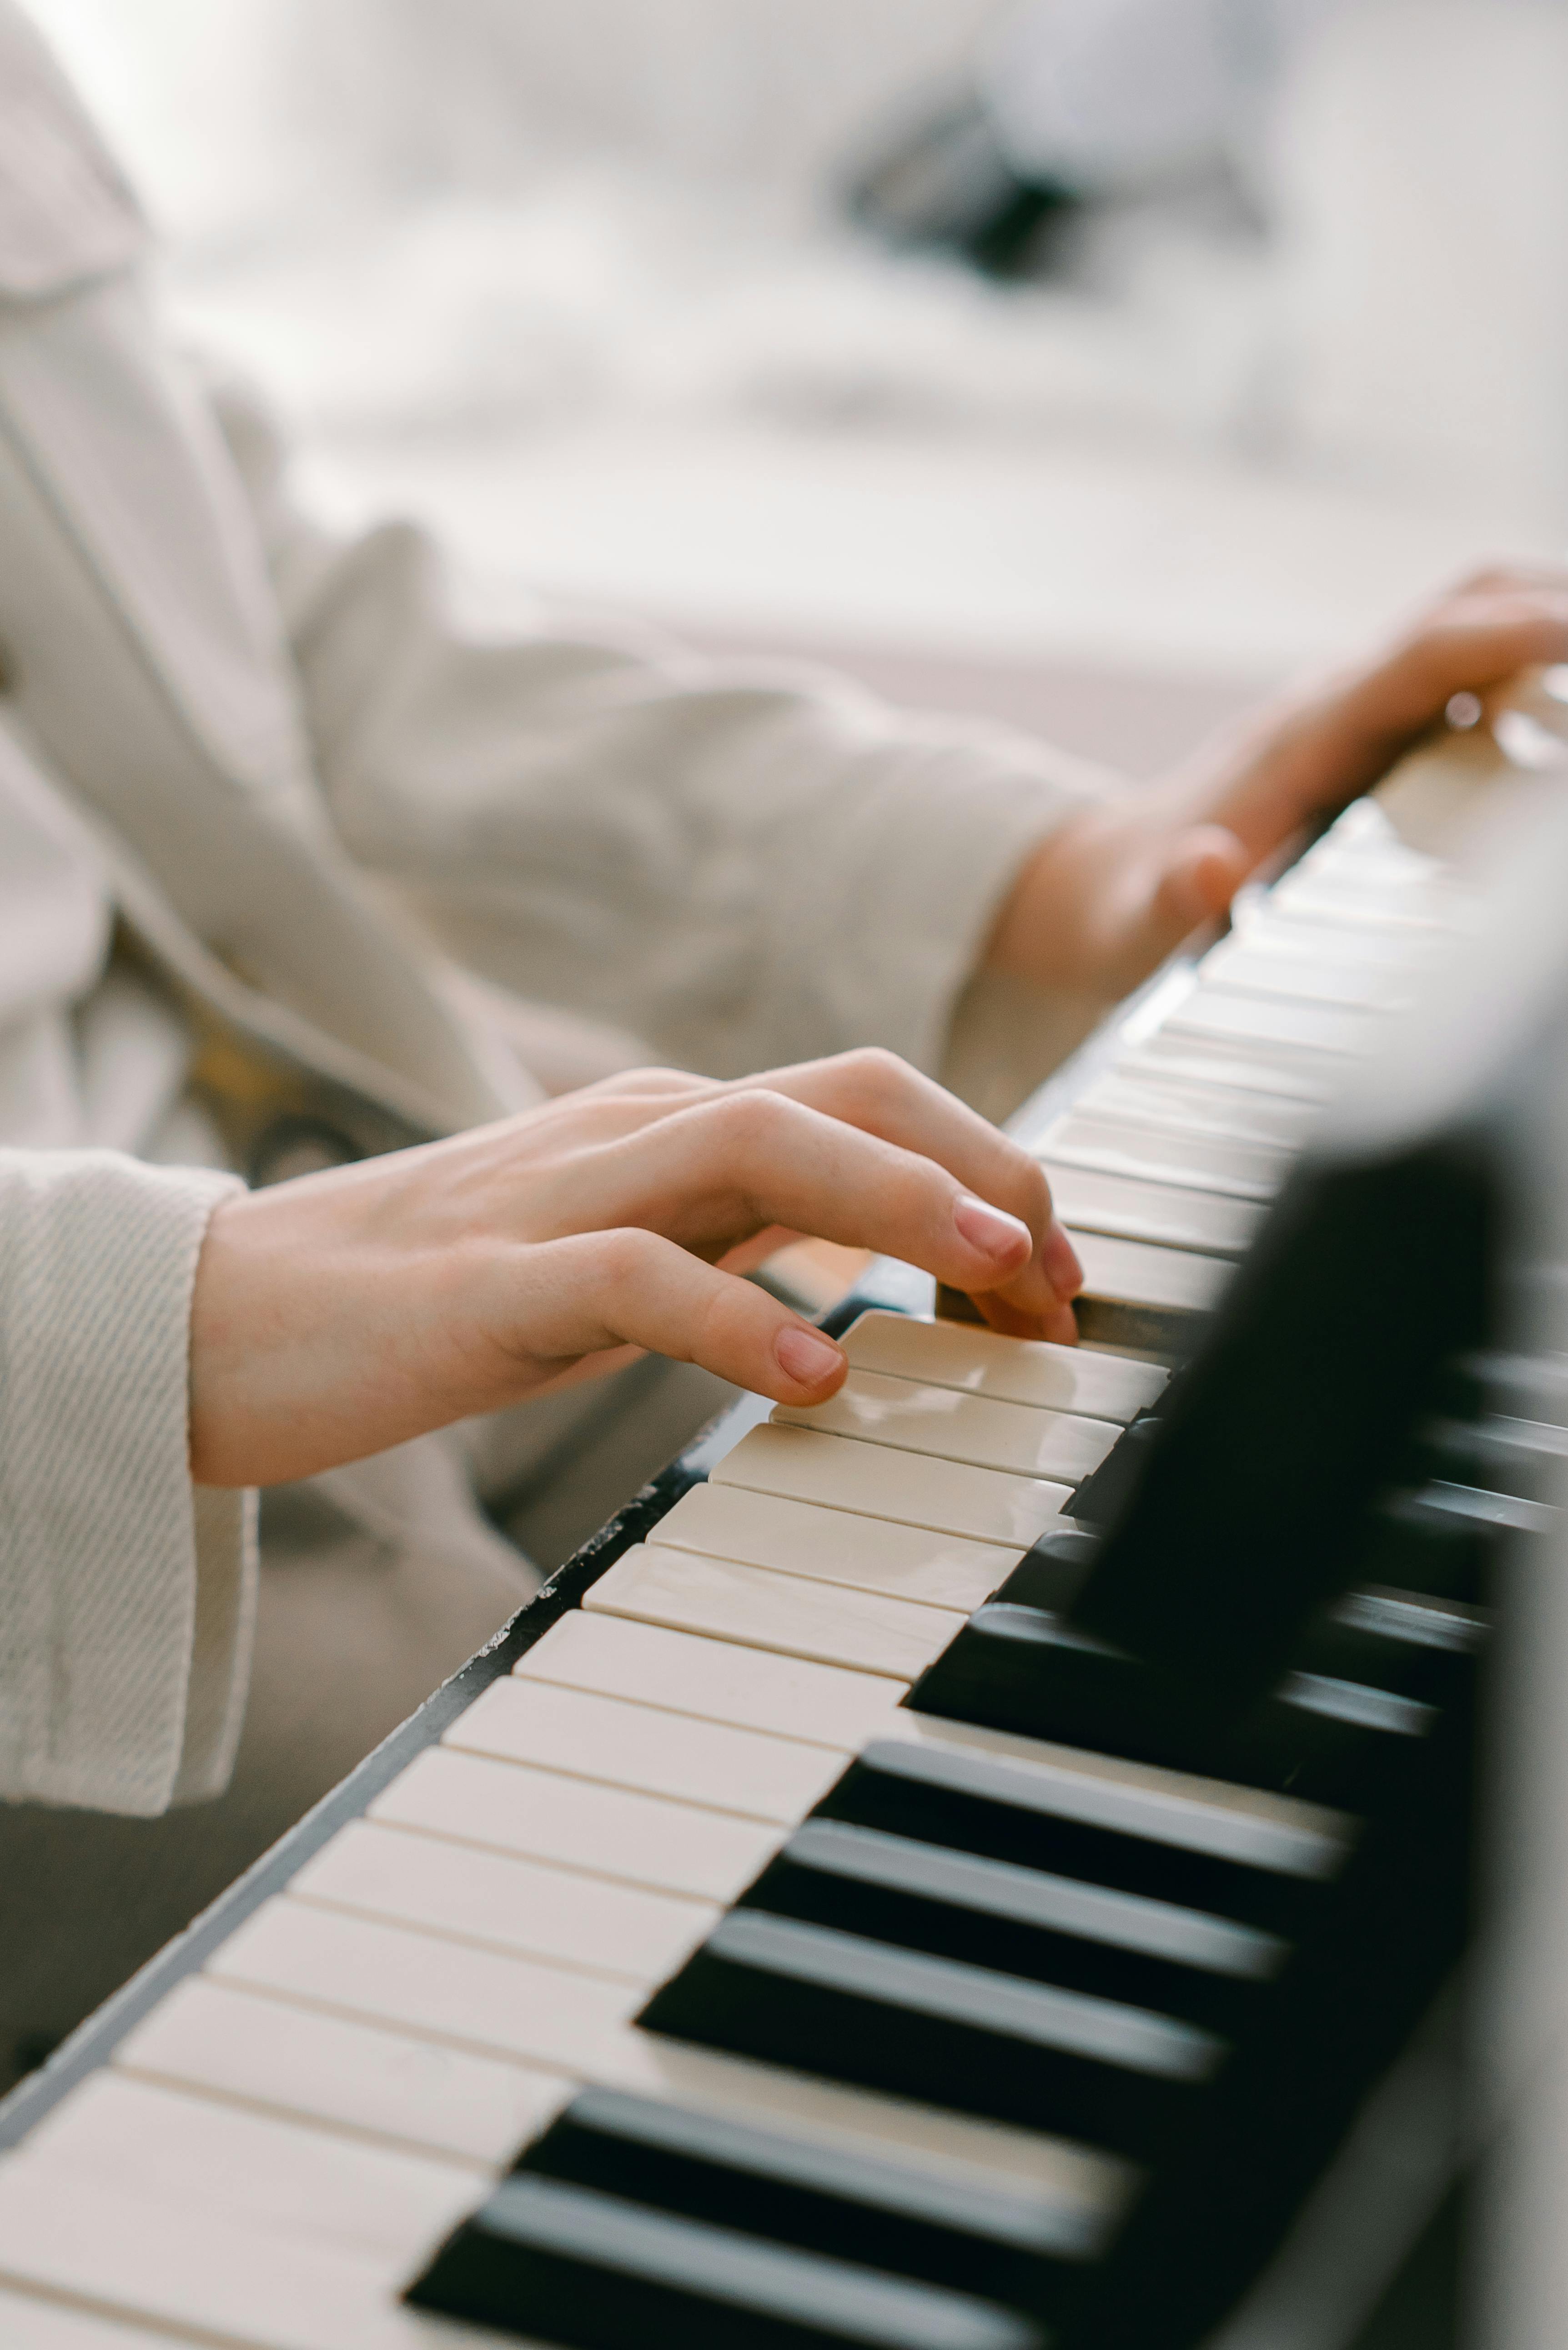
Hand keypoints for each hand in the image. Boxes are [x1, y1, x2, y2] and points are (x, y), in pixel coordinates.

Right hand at [189, 1050, 1083, 1486]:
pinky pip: (633, 1275)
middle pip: (846, 1092)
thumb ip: (726, 1244)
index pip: (865, 1099)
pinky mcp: (488, 1283)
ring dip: (897, 1201)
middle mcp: (632, 1133)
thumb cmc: (433, 1299)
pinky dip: (737, 1315)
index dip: (986, 1164)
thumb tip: (857, 1285)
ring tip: (992, 1274)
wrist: (233, 1318)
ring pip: (757, 1143)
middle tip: (1062, 1275)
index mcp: (667, 1125)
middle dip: (981, 1166)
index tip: (1056, 1272)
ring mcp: (559, 1197)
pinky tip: (814, 1373)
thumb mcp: (616, 1256)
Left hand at [987, 563, 1567, 998]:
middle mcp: (1336, 703)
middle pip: (1465, 610)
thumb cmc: (1134, 910)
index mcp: (1301, 737)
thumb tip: (1208, 868)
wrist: (1102, 888)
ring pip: (1471, 630)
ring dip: (1545, 630)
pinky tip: (1564, 722)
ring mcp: (1358, 711)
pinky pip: (1466, 675)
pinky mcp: (1373, 734)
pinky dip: (1530, 670)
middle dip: (1553, 609)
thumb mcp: (1142, 923)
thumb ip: (1176, 898)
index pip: (1424, 655)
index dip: (1511, 636)